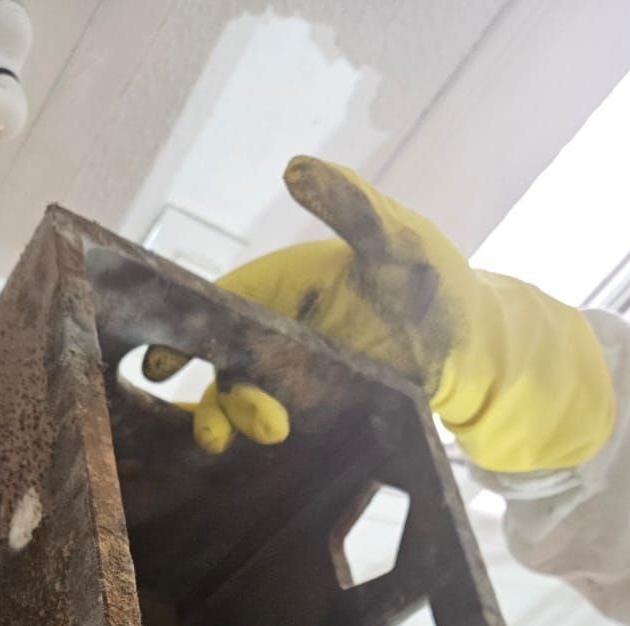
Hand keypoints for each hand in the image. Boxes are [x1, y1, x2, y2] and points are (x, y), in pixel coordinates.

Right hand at [148, 157, 613, 472]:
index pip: (221, 306)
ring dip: (239, 423)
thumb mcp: (394, 234)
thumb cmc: (428, 275)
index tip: (161, 362)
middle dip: (214, 397)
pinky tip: (269, 452)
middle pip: (225, 366)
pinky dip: (263, 442)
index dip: (186, 333)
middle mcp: (276, 337)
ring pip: (244, 405)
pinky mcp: (314, 414)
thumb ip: (348, 204)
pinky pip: (275, 431)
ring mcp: (292, 380)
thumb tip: (296, 168)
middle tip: (217, 427)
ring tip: (269, 433)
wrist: (467, 341)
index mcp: (280, 288)